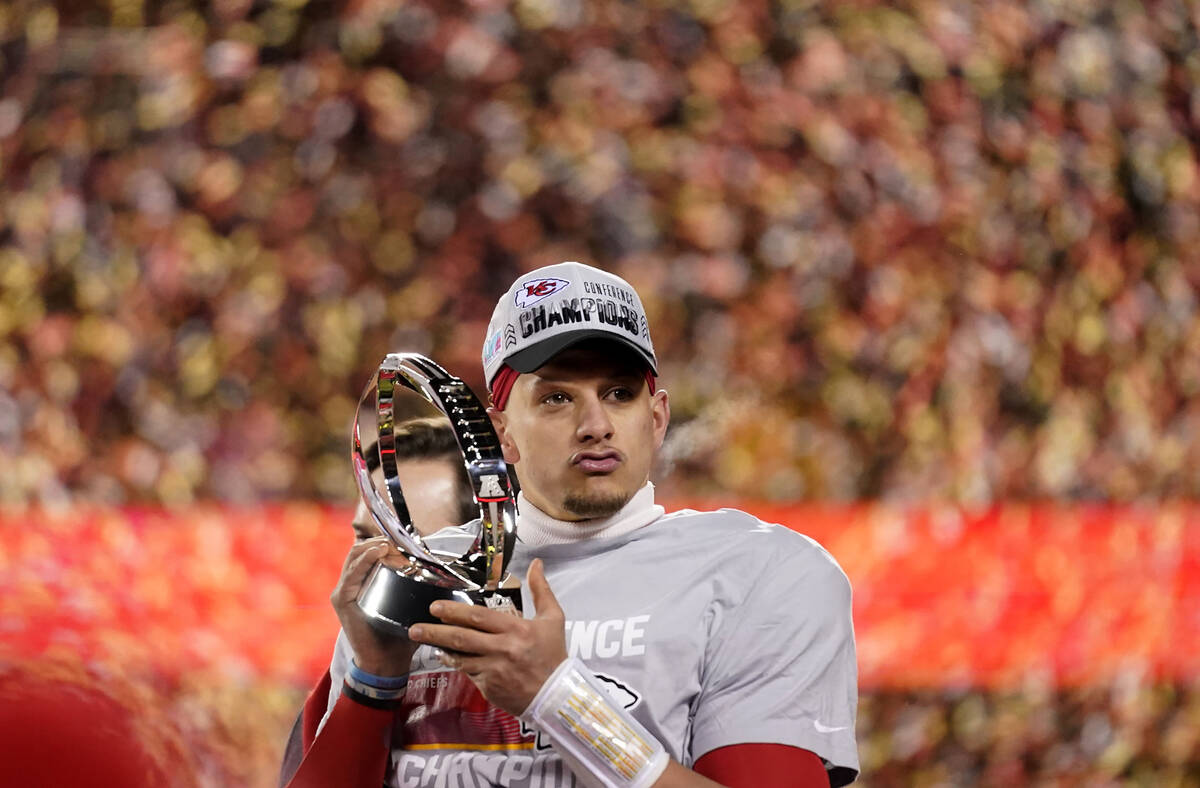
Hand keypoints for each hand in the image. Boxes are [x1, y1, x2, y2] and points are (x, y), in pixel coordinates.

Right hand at [330, 535, 418, 675]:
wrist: (387, 662)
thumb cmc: (400, 634)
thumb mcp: (409, 605)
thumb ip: (419, 587)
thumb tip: (445, 570)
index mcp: (364, 582)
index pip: (369, 551)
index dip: (385, 540)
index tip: (406, 539)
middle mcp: (351, 583)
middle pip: (360, 549)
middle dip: (380, 540)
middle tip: (400, 539)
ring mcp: (344, 591)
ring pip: (355, 556)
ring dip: (374, 546)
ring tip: (391, 542)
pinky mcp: (342, 600)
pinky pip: (351, 575)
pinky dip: (365, 560)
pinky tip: (379, 552)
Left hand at [408, 558, 566, 716]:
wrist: (556, 696)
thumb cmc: (553, 654)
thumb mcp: (553, 618)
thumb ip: (541, 590)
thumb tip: (536, 563)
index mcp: (516, 630)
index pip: (479, 618)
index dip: (454, 612)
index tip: (436, 608)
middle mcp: (502, 649)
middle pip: (461, 638)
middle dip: (434, 631)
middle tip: (415, 628)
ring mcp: (493, 671)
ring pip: (460, 657)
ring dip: (440, 648)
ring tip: (423, 641)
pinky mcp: (489, 688)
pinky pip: (467, 673)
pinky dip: (455, 664)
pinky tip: (446, 657)